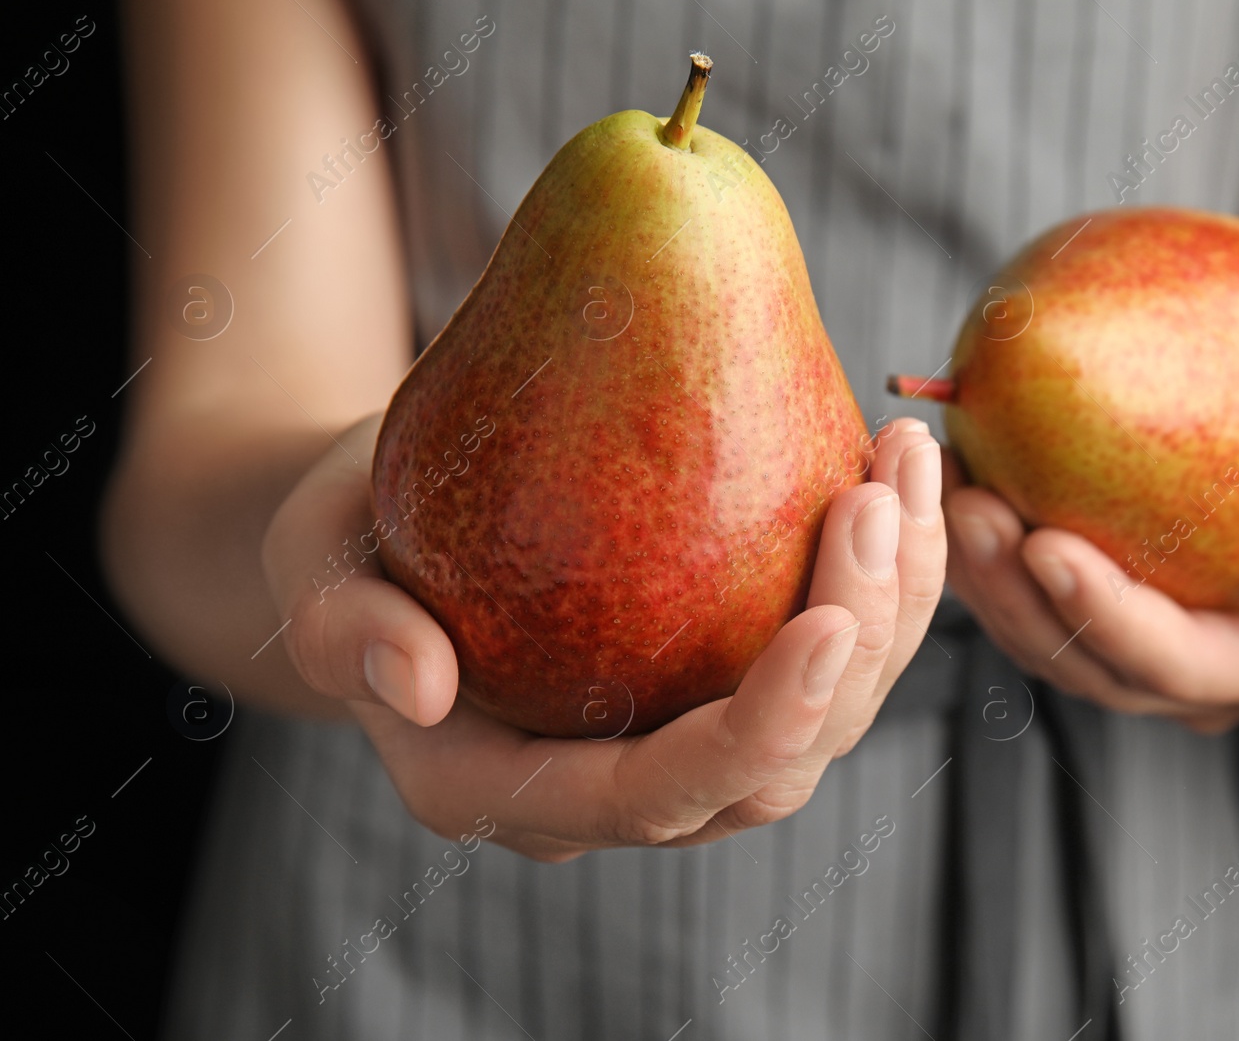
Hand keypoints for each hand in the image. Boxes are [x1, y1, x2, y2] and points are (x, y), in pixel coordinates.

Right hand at [262, 414, 944, 860]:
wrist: (387, 530)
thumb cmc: (345, 543)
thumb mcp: (314, 566)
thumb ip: (345, 630)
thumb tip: (419, 683)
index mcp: (521, 790)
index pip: (660, 794)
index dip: (758, 730)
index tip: (824, 621)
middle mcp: (623, 785)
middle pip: (777, 767)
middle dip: (855, 649)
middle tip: (875, 503)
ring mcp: (687, 731)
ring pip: (834, 715)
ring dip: (895, 601)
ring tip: (907, 462)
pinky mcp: (729, 670)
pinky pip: (836, 647)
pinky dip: (887, 569)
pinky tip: (898, 466)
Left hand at [943, 355, 1238, 732]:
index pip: (1173, 662)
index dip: (1104, 616)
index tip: (1047, 543)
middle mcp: (1199, 681)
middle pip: (1086, 666)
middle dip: (1016, 596)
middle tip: (971, 508)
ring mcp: (1139, 655)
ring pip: (1041, 645)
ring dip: (981, 581)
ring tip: (945, 495)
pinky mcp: (1094, 617)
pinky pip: (1026, 606)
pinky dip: (982, 559)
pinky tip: (950, 488)